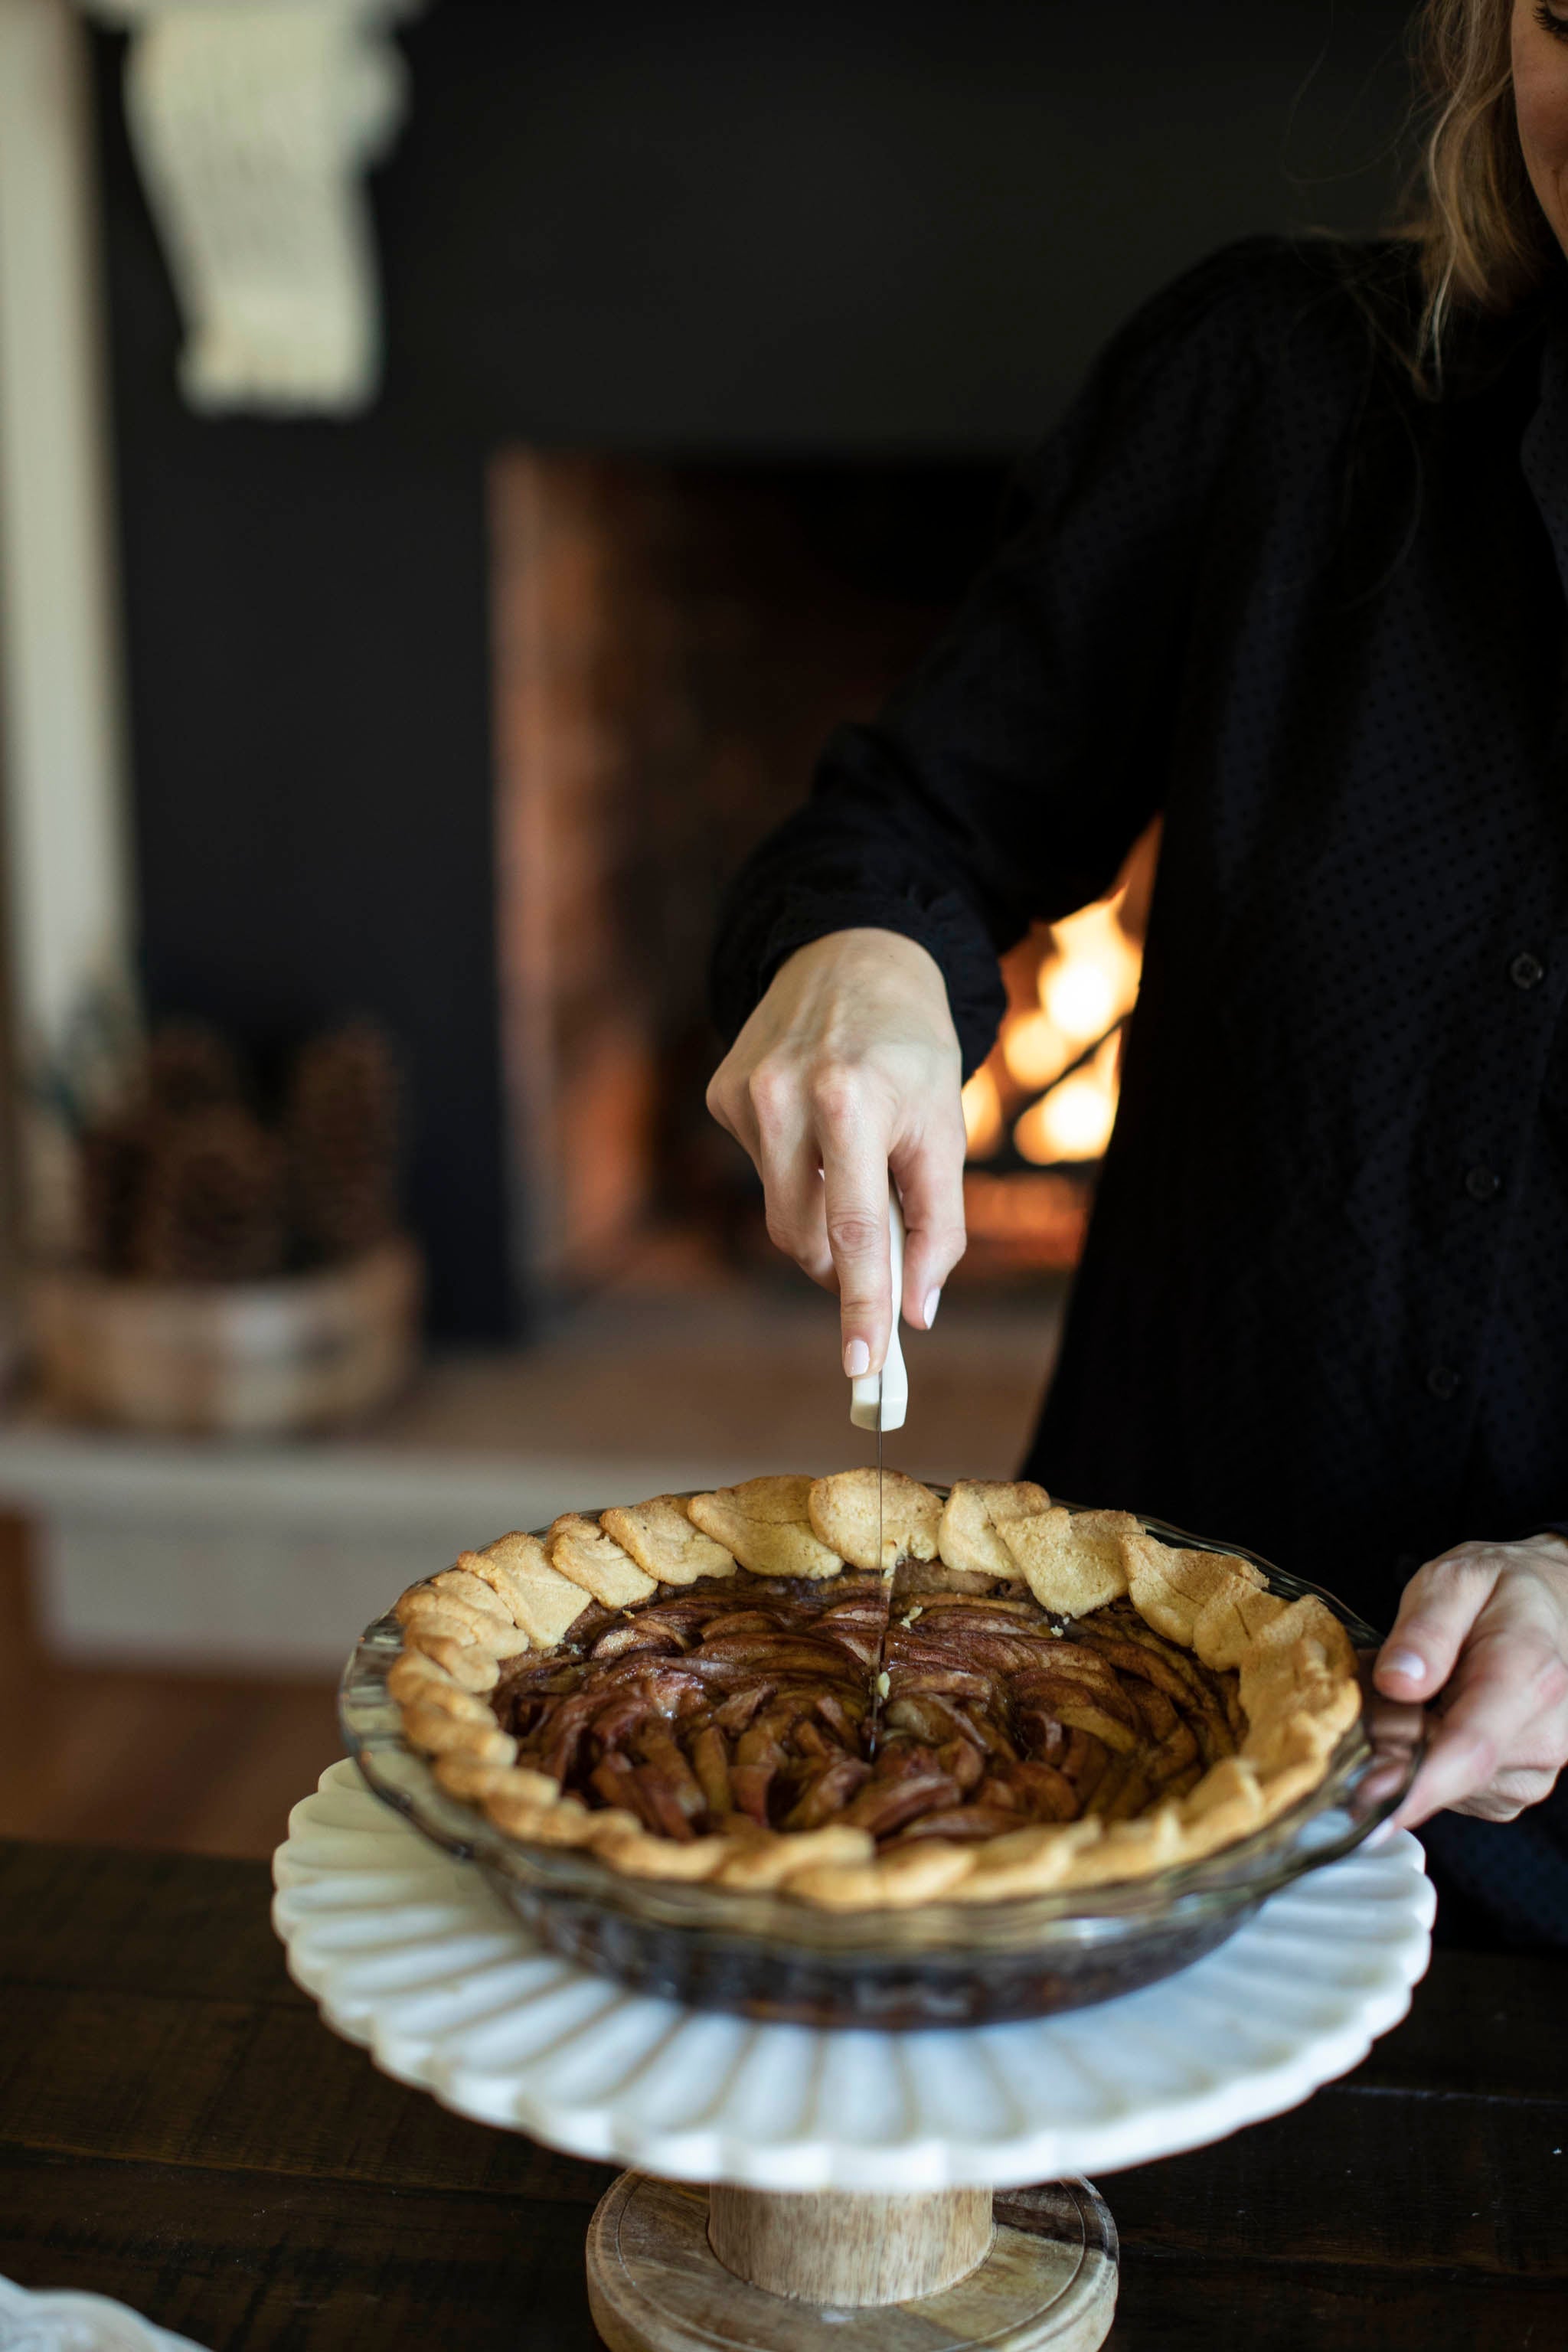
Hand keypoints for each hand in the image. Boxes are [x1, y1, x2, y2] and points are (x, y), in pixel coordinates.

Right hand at [706, 929, 967, 1376]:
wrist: (854, 953)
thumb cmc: (912, 1051)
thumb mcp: (945, 1129)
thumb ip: (938, 1225)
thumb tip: (916, 1314)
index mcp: (850, 1099)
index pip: (853, 1229)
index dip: (859, 1304)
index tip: (864, 1365)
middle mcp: (784, 1095)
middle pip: (806, 1236)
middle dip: (844, 1263)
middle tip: (881, 1260)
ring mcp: (744, 1094)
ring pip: (781, 1210)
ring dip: (821, 1210)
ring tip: (854, 1154)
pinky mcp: (720, 1093)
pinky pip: (761, 1169)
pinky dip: (794, 1168)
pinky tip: (814, 1120)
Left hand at [1372, 1534, 1567, 1827]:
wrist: (1558, 1608)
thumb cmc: (1502, 1592)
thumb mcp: (1456, 1581)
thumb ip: (1426, 1629)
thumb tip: (1397, 1682)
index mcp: (1529, 1678)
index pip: (1469, 1750)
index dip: (1412, 1786)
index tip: (1363, 1803)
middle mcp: (1543, 1737)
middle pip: (1440, 1771)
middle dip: (1386, 1740)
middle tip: (1375, 1681)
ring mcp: (1532, 1772)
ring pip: (1439, 1785)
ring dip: (1403, 1748)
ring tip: (1412, 1692)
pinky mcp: (1512, 1790)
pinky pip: (1449, 1791)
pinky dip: (1423, 1759)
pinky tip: (1430, 1716)